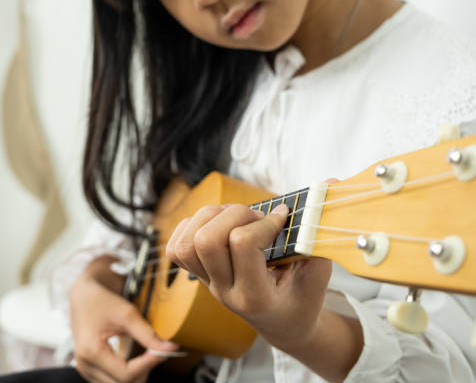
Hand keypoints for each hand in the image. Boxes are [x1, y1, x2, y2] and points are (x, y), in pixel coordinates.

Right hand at [69, 257, 178, 382]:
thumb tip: (169, 348)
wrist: (84, 295)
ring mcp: (85, 369)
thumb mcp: (127, 314)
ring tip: (146, 355)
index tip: (164, 352)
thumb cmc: (101, 300)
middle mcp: (85, 365)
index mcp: (91, 352)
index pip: (126, 374)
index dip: (148, 365)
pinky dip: (127, 374)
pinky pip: (111, 381)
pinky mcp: (89, 369)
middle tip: (157, 352)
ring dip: (136, 374)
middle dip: (144, 370)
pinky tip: (134, 359)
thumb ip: (148, 334)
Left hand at [165, 203, 331, 349]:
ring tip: (237, 218)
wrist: (283, 324)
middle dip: (235, 215)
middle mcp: (225, 291)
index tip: (283, 218)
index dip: (264, 222)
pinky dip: (192, 227)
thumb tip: (331, 183)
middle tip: (257, 218)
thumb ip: (321, 233)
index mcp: (256, 296)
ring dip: (212, 217)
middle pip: (207, 240)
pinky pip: (177, 248)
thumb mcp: (319, 274)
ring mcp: (208, 284)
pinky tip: (218, 224)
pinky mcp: (199, 275)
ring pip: (188, 242)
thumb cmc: (302, 299)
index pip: (243, 244)